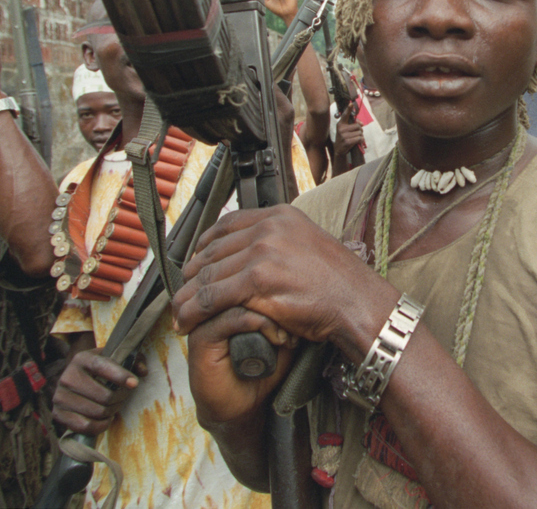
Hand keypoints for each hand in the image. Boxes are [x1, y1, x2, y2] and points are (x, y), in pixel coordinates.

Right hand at [51, 349, 145, 435]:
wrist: (74, 379)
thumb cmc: (100, 369)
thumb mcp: (115, 358)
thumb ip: (133, 360)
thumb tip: (142, 371)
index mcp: (82, 359)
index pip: (101, 367)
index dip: (119, 376)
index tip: (134, 383)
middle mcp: (67, 377)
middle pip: (104, 396)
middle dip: (121, 398)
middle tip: (124, 396)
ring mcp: (60, 397)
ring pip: (98, 412)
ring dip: (113, 412)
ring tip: (115, 406)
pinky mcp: (58, 414)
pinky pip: (87, 426)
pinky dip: (101, 425)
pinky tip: (105, 418)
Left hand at [173, 205, 393, 424]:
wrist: (358, 302)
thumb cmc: (339, 283)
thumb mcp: (309, 245)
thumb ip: (281, 243)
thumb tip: (255, 252)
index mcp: (281, 216)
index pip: (228, 223)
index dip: (204, 244)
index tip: (195, 260)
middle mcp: (270, 228)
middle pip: (214, 249)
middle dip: (192, 275)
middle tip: (182, 293)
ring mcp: (263, 252)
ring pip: (209, 274)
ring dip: (188, 297)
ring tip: (179, 313)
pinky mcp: (258, 280)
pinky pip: (213, 296)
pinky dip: (194, 311)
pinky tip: (187, 321)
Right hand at [334, 106, 363, 158]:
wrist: (339, 150)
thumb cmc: (344, 138)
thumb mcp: (345, 130)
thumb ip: (352, 124)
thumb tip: (361, 123)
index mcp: (340, 124)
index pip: (345, 115)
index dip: (348, 109)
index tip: (350, 104)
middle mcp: (341, 129)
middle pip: (358, 126)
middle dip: (360, 130)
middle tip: (356, 134)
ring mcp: (344, 135)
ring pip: (360, 132)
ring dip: (360, 136)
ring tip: (355, 139)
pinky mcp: (347, 142)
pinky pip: (359, 138)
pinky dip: (361, 140)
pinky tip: (357, 143)